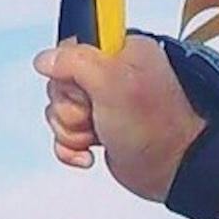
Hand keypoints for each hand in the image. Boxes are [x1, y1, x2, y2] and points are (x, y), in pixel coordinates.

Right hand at [34, 35, 209, 202]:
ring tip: (101, 134)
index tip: (89, 88)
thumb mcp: (112, 81)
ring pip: (58, 111)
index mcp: (119, 51)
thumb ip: (74, 61)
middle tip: (98, 114)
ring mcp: (103, 105)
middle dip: (71, 107)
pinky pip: (64, 136)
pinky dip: (71, 148)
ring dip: (73, 130)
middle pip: (59, 83)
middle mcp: (110, 75)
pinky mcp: (98, 132)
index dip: (70, 72)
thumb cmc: (153, 128)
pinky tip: (89, 154)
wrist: (173, 171)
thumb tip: (45, 60)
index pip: (69, 48)